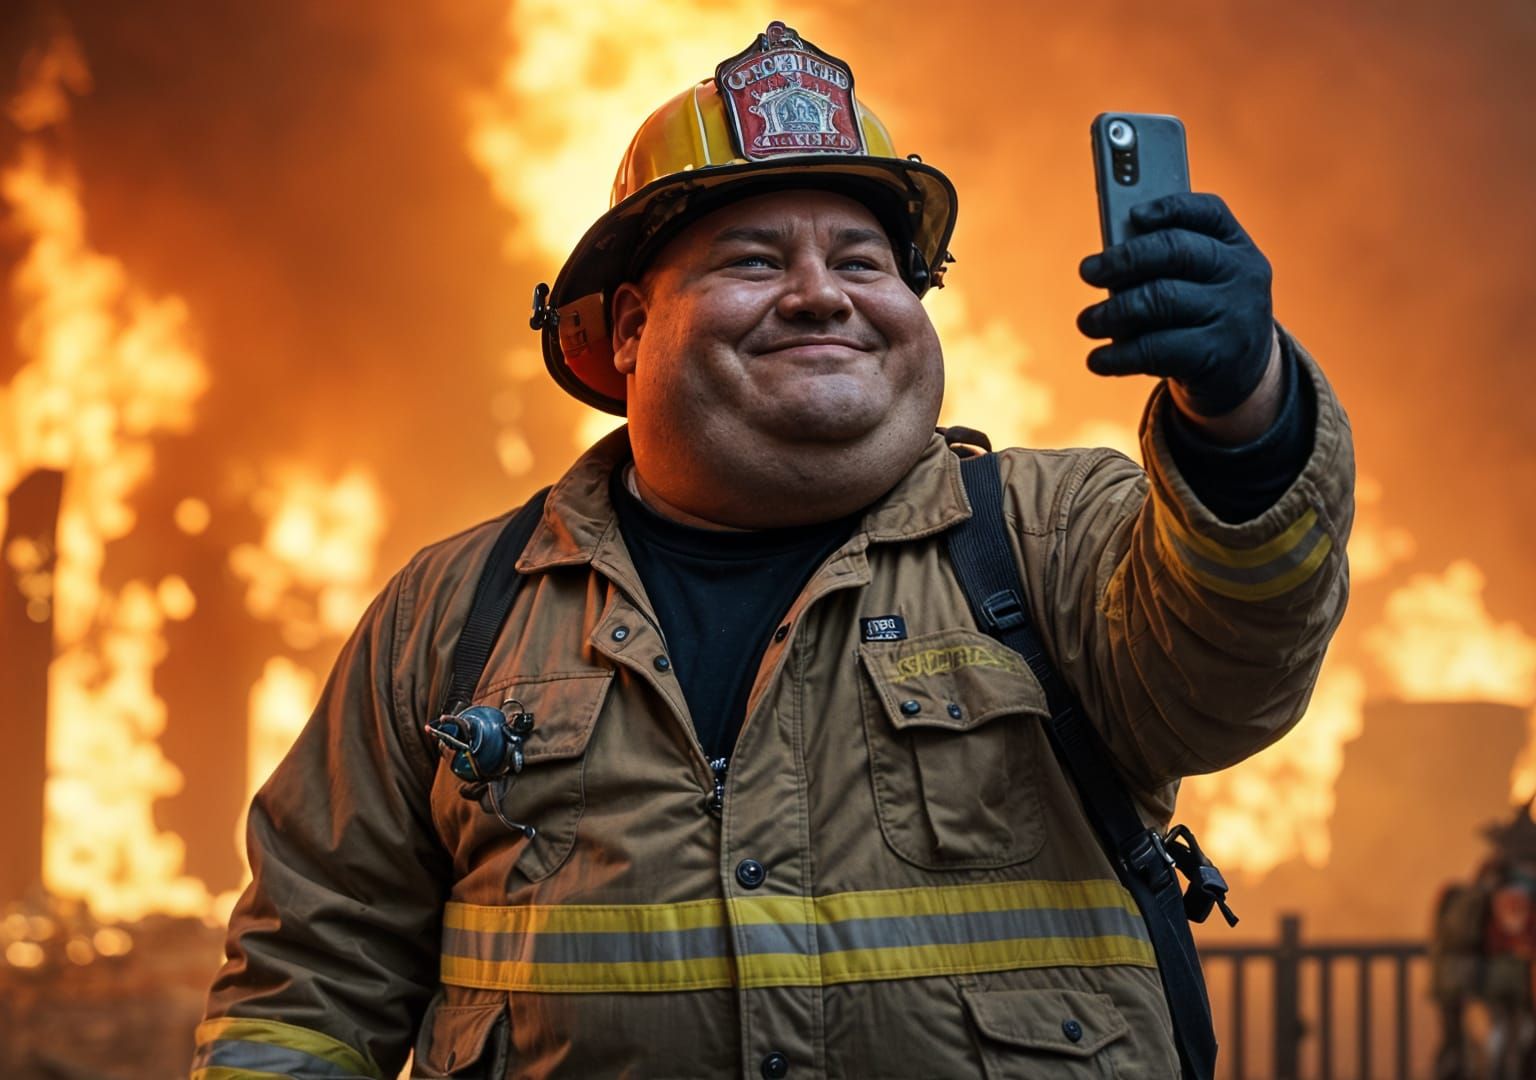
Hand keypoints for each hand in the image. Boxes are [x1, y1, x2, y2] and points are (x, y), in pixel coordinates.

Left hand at [1077, 193, 1273, 416]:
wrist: (1245, 377)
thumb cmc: (1204, 318)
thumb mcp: (1200, 283)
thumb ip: (1165, 265)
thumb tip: (1107, 263)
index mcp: (1236, 246)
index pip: (1208, 212)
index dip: (1169, 209)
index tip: (1133, 215)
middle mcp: (1241, 275)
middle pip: (1177, 251)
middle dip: (1125, 259)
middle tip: (1088, 271)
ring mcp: (1234, 315)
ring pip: (1162, 300)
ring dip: (1113, 311)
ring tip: (1087, 322)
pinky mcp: (1218, 356)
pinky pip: (1158, 349)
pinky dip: (1119, 355)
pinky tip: (1098, 360)